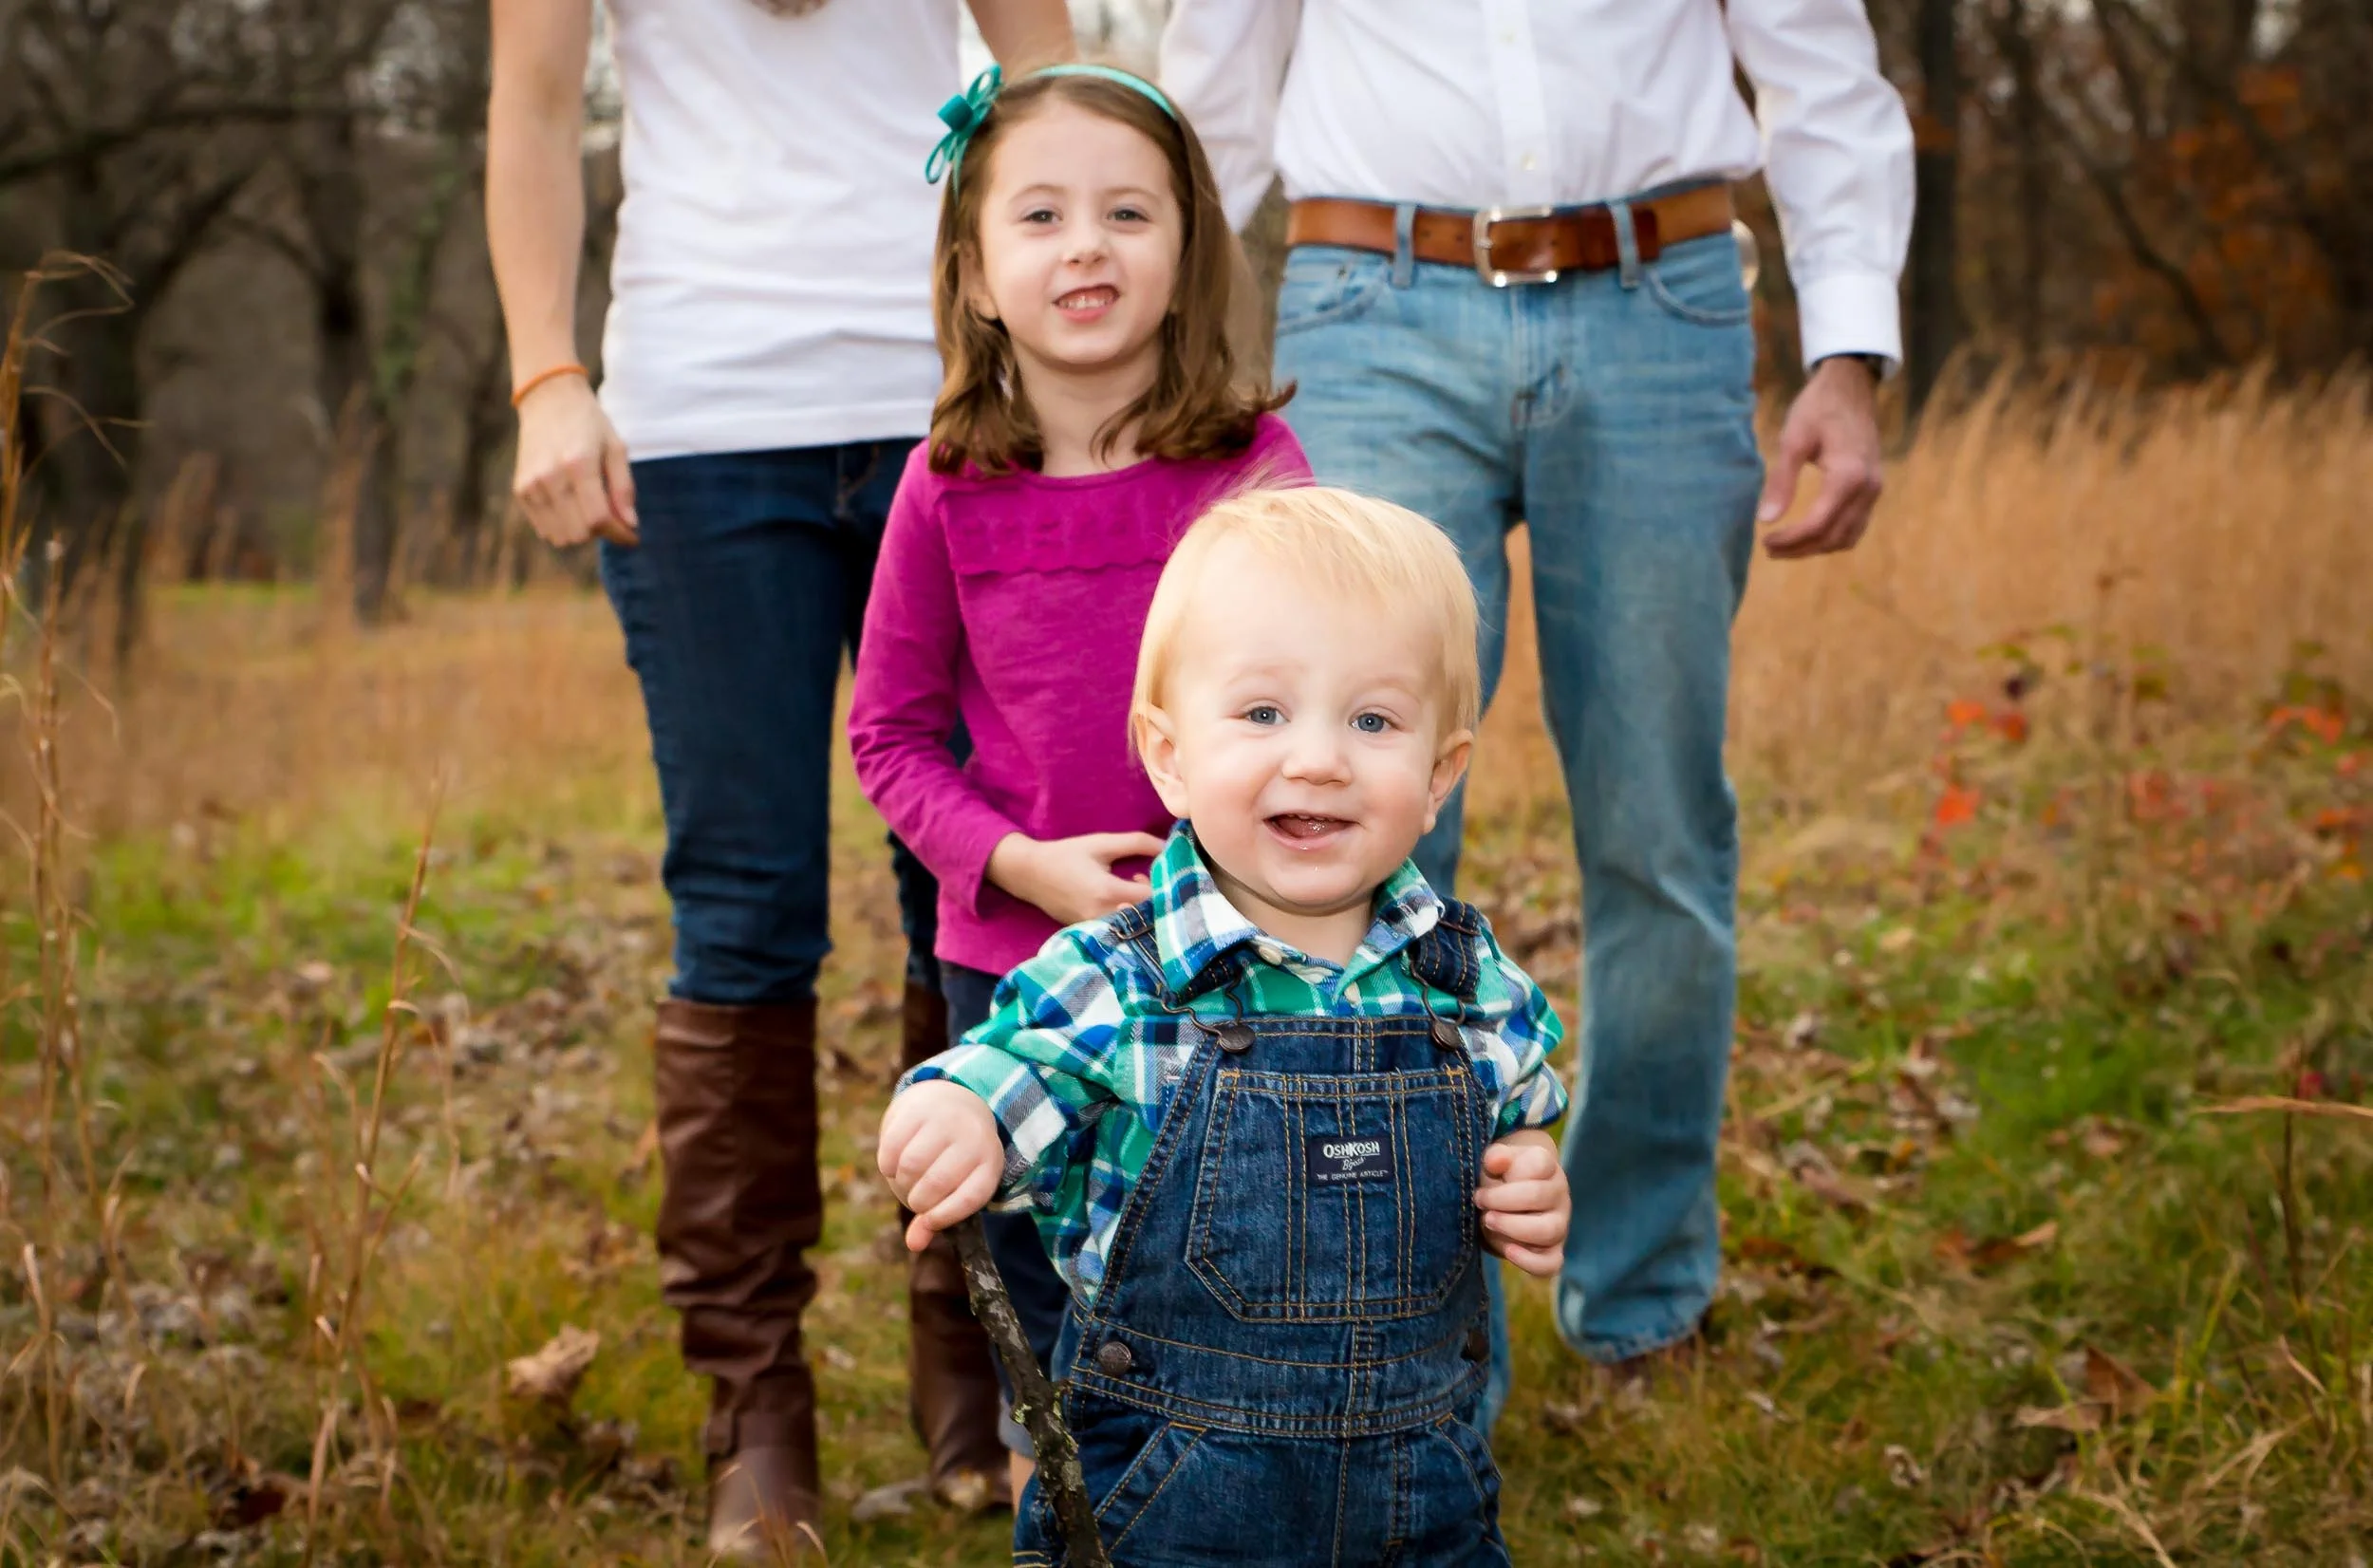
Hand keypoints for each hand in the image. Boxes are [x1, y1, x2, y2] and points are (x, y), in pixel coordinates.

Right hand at [511, 372, 638, 548]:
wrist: (548, 399)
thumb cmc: (589, 423)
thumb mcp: (616, 448)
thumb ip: (624, 488)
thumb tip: (630, 525)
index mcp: (578, 463)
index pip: (598, 518)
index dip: (619, 533)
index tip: (632, 536)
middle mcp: (550, 477)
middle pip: (580, 533)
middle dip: (602, 532)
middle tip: (612, 516)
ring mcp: (531, 485)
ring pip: (561, 537)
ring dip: (581, 532)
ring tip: (591, 509)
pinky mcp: (520, 490)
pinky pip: (545, 529)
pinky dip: (563, 527)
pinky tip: (573, 507)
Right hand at [878, 1081, 1003, 1250]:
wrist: (954, 1098)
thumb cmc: (955, 1156)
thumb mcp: (958, 1183)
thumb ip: (935, 1217)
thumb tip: (913, 1245)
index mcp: (990, 1162)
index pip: (970, 1198)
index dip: (945, 1216)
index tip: (928, 1221)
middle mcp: (973, 1137)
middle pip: (936, 1183)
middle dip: (917, 1200)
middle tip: (914, 1197)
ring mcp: (945, 1119)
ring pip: (912, 1165)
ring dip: (901, 1182)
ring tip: (905, 1181)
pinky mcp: (918, 1109)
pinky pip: (892, 1147)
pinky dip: (888, 1165)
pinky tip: (894, 1165)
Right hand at [987, 831, 1164, 926]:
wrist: (1029, 874)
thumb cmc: (1067, 855)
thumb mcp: (1102, 843)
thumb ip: (1138, 843)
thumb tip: (1168, 847)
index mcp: (1108, 892)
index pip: (1151, 899)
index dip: (1160, 887)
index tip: (1153, 873)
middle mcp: (1102, 915)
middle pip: (1145, 918)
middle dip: (1151, 900)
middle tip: (1141, 880)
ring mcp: (1094, 928)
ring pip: (1132, 927)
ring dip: (1138, 909)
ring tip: (1129, 889)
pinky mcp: (1087, 932)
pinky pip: (1116, 929)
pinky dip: (1124, 917)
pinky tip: (1117, 901)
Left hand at [1474, 1129, 1568, 1277]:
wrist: (1509, 1199)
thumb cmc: (1502, 1176)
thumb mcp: (1496, 1160)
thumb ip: (1496, 1156)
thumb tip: (1496, 1161)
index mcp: (1547, 1167)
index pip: (1540, 1164)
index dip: (1507, 1173)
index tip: (1482, 1186)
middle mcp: (1559, 1195)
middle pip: (1540, 1196)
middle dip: (1503, 1200)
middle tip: (1480, 1203)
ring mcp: (1559, 1224)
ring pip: (1548, 1230)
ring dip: (1513, 1227)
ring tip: (1488, 1221)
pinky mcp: (1554, 1250)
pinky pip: (1552, 1263)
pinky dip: (1530, 1262)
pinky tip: (1508, 1252)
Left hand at [1758, 355, 1883, 559]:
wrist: (1851, 387)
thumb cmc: (1818, 408)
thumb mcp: (1793, 439)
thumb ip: (1781, 480)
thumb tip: (1766, 520)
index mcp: (1849, 475)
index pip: (1819, 524)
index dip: (1791, 539)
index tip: (1765, 541)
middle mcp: (1868, 488)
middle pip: (1834, 537)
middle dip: (1801, 548)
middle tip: (1769, 548)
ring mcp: (1874, 490)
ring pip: (1848, 537)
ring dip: (1816, 547)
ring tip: (1785, 546)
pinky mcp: (1873, 488)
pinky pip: (1856, 526)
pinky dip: (1832, 537)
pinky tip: (1808, 534)